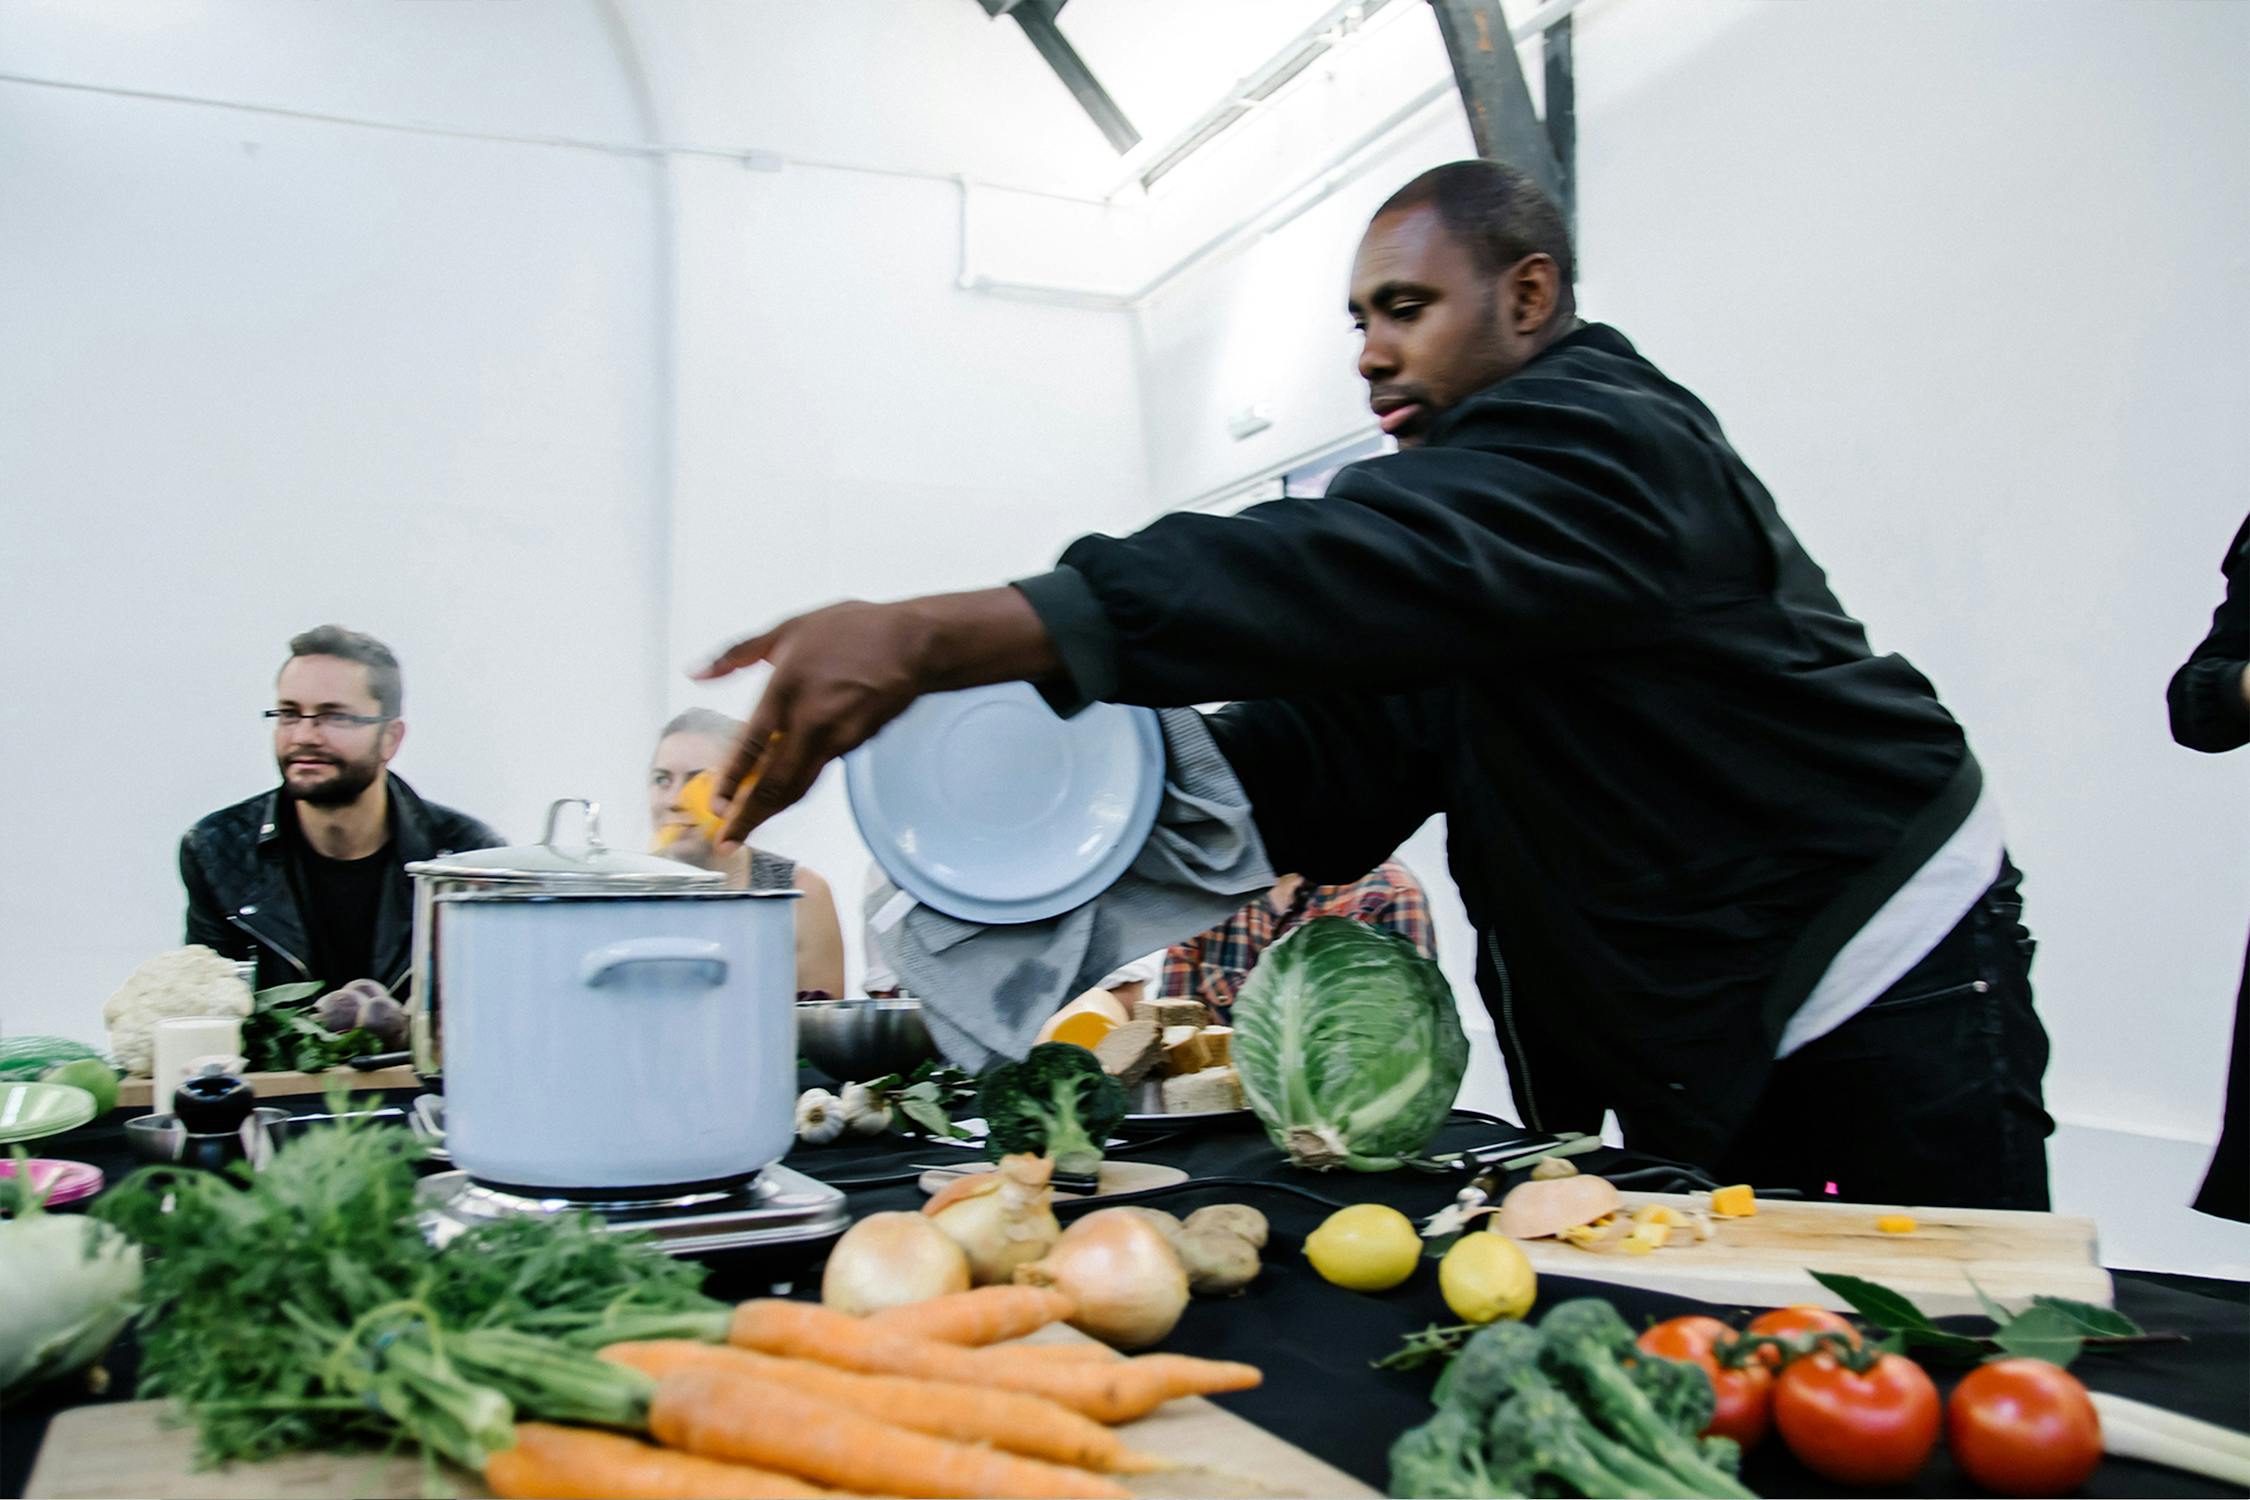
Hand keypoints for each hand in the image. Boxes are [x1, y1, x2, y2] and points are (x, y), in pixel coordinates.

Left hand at [693, 586, 1065, 844]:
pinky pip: (820, 768)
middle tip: (728, 842)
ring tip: (749, 828)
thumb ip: (737, 654)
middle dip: (749, 818)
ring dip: (773, 811)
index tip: (717, 808)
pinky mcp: (856, 744)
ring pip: (800, 785)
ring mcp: (837, 737)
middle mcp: (809, 720)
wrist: (911, 642)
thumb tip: (696, 672)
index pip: (751, 747)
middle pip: (775, 784)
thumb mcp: (786, 630)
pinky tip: (783, 791)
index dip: (732, 783)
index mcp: (784, 689)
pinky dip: (799, 785)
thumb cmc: (849, 628)